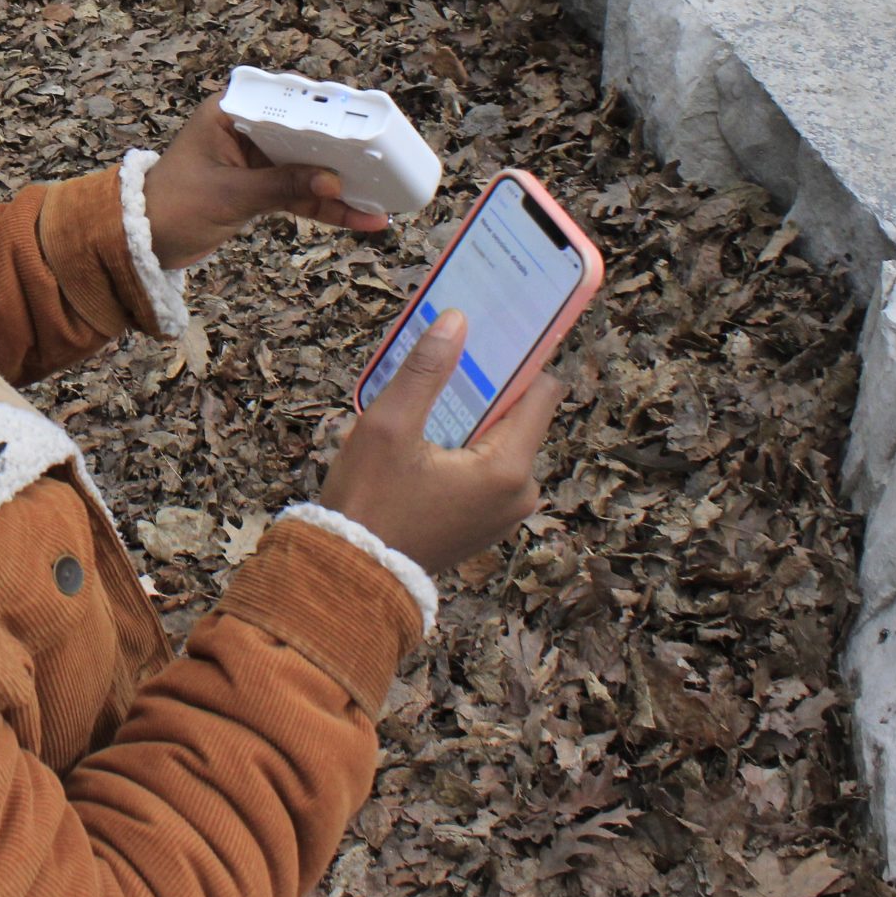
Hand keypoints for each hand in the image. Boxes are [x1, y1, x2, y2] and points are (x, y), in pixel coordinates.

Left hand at [141, 93, 389, 269]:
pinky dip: (328, 207)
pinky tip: (361, 218)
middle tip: (383, 158)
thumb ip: (281, 185)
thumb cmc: (171, 205)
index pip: (285, 101)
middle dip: (343, 150)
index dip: (325, 110)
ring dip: (342, 184)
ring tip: (383, 197)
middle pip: (305, 133)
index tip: (360, 119)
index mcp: (231, 112)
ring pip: (308, 167)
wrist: (142, 243)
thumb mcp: (229, 194)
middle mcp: (247, 130)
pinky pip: (302, 194)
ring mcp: (257, 161)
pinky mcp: (261, 189)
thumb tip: (332, 182)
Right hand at [315, 310, 565, 574]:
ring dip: (472, 422)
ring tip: (427, 407)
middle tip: (445, 369)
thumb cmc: (370, 499)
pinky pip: (488, 472)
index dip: (521, 361)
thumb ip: (425, 370)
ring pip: (502, 444)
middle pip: (520, 418)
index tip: (491, 339)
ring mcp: (506, 514)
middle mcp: (521, 492)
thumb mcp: (389, 426)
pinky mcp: (487, 525)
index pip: (542, 393)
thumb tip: (457, 320)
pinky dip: (466, 452)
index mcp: (508, 466)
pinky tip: (426, 444)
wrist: (353, 576)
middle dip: (487, 391)